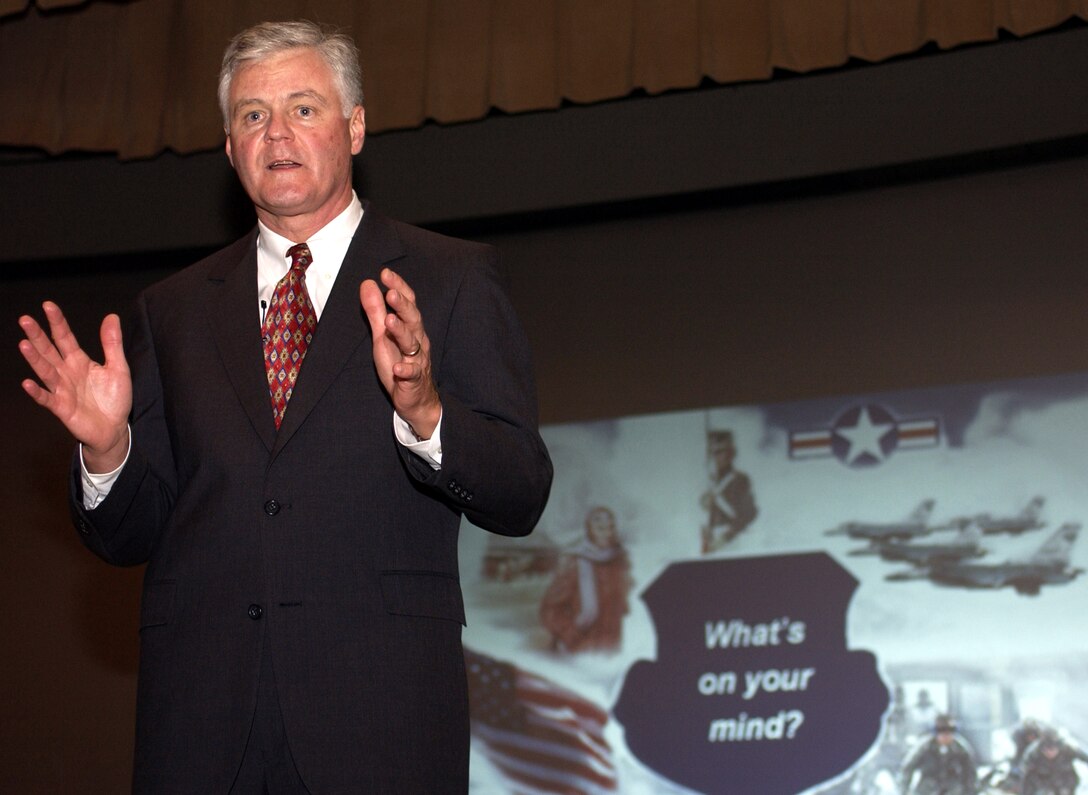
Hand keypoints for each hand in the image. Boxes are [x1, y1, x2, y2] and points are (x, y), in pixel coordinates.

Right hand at [18, 301, 131, 471]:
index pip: (65, 338)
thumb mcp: (119, 368)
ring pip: (45, 372)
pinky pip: (47, 399)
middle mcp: (66, 373)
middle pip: (49, 351)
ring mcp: (62, 390)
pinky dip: (37, 392)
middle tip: (25, 319)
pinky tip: (27, 383)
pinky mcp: (62, 408)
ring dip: (34, 359)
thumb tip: (112, 316)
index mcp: (79, 361)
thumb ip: (112, 344)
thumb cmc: (114, 398)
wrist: (115, 428)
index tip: (48, 305)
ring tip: (23, 344)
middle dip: (37, 336)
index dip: (57, 322)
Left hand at [359, 269, 440, 437]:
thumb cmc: (400, 365)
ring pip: (412, 343)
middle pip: (413, 319)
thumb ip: (375, 311)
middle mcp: (418, 341)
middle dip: (402, 305)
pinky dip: (406, 370)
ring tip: (389, 321)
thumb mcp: (383, 336)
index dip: (398, 288)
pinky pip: (412, 374)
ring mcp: (417, 360)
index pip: (407, 303)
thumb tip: (368, 284)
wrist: (417, 400)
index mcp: (410, 328)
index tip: (385, 273)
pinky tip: (399, 367)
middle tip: (390, 292)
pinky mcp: (413, 380)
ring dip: (401, 331)